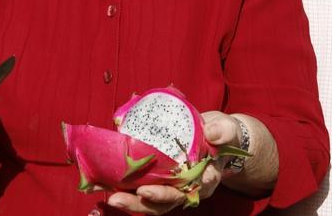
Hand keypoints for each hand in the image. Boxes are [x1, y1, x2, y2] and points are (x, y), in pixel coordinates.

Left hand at [104, 111, 240, 213]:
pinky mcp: (156, 181)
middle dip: (152, 200)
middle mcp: (187, 188)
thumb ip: (223, 131)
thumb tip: (213, 133)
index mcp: (207, 178)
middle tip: (137, 195)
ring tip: (113, 197)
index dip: (193, 187)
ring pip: (151, 201)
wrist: (213, 138)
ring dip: (132, 202)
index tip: (186, 184)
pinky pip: (138, 189)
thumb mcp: (228, 130)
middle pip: (170, 200)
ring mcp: (170, 187)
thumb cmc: (221, 135)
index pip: (200, 187)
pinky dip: (122, 189)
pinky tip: (103, 185)